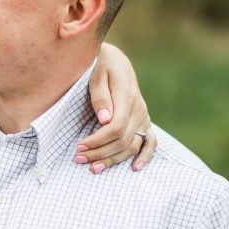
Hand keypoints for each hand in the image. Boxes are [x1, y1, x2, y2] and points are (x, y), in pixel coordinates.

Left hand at [76, 42, 155, 172]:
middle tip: (78, 159)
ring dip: (113, 159)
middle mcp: (138, 109)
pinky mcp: (144, 121)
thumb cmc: (101, 66)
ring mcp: (143, 116)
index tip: (79, 147)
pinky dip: (145, 156)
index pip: (115, 128)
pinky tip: (135, 168)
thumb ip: (100, 97)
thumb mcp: (96, 75)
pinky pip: (150, 142)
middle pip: (122, 140)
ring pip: (132, 145)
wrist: (115, 61)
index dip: (97, 141)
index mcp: (126, 97)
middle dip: (99, 153)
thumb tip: (104, 119)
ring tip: (93, 168)